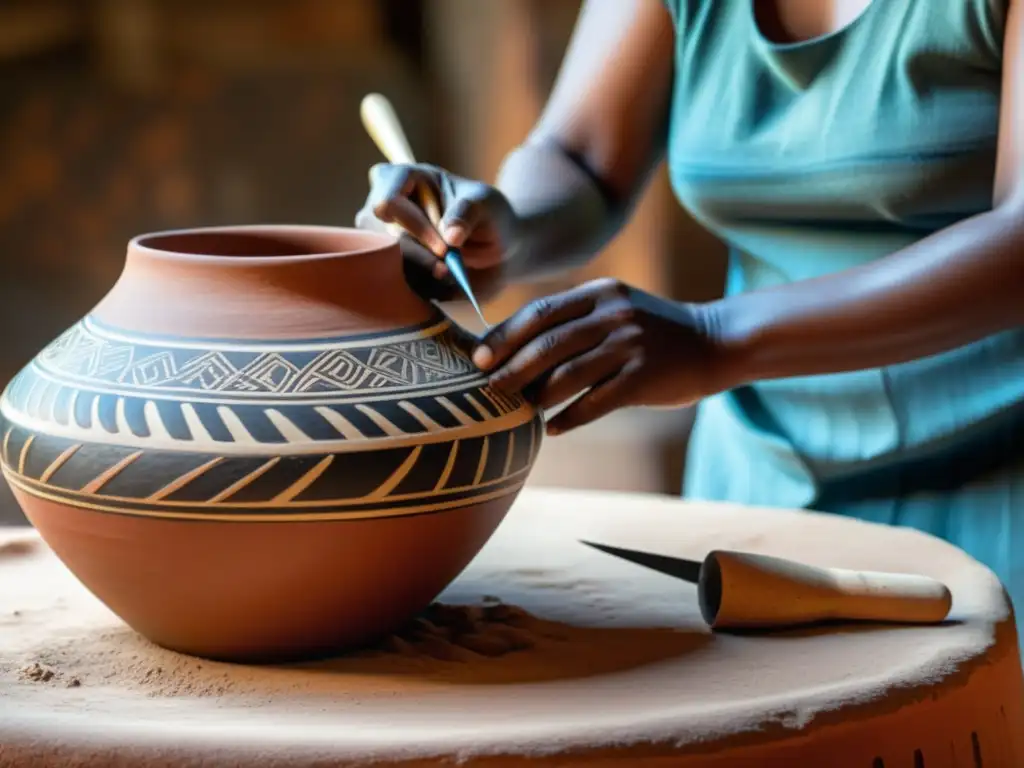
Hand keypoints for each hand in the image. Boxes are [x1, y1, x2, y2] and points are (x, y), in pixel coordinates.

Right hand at [355, 163, 518, 302]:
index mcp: (402, 178)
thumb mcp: (486, 204)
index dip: (414, 226)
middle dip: (419, 257)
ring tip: (452, 275)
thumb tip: (450, 236)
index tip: (447, 245)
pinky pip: (398, 285)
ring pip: (388, 266)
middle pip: (383, 239)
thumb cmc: (487, 213)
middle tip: (450, 268)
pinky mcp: (392, 266)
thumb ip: (468, 213)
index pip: (388, 202)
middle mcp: (384, 208)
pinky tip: (446, 284)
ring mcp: (383, 239)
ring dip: (422, 276)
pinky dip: (424, 289)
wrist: (496, 244)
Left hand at [472, 278, 726, 434]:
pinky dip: (570, 418)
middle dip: (512, 369)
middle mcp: (612, 315)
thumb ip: (574, 318)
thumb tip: (517, 346)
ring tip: (521, 410)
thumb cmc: (652, 331)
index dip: (505, 335)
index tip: (479, 356)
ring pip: (568, 375)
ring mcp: (630, 346)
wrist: (713, 342)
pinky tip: (552, 428)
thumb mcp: (615, 307)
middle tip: (488, 389)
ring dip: (538, 396)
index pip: (539, 312)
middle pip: (548, 344)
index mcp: (598, 294)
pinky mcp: (643, 377)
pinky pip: (595, 402)